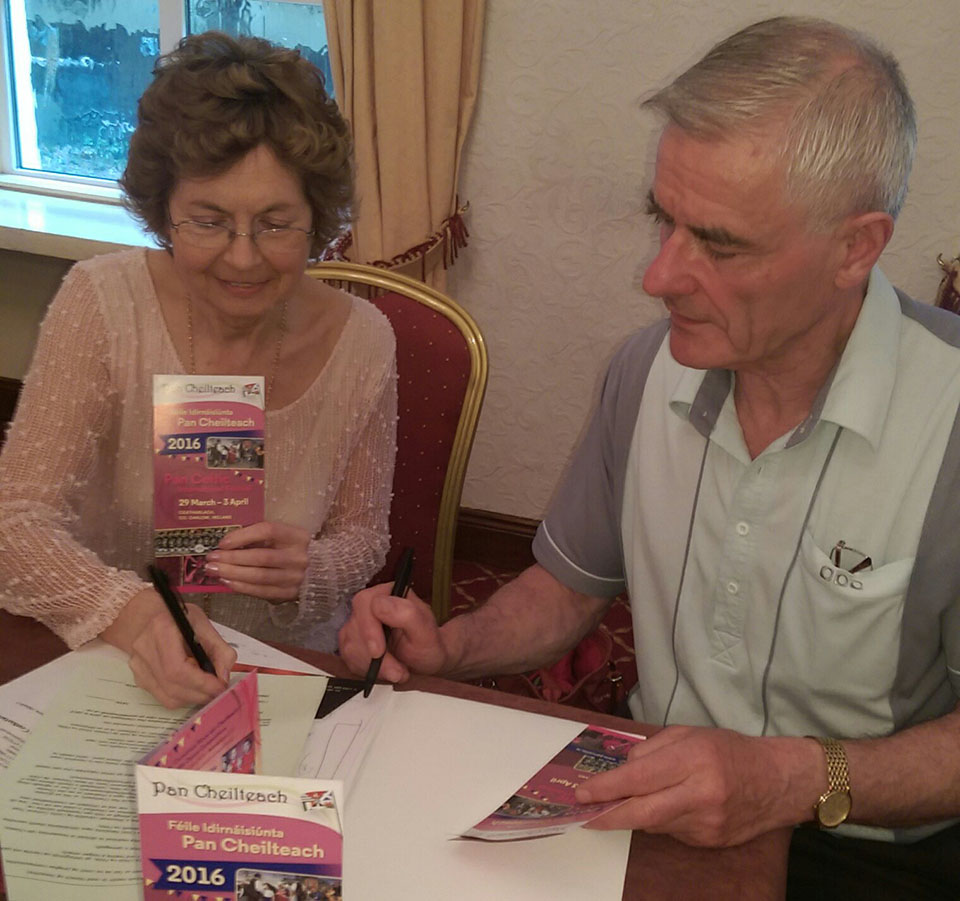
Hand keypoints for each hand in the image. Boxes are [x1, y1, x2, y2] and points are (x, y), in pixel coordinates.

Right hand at [103, 588, 235, 708]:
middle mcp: (144, 649)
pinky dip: (182, 697)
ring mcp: (138, 666)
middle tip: (219, 691)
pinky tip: (193, 687)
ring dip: (193, 698)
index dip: (201, 683)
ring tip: (208, 689)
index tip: (220, 686)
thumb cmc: (178, 618)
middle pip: (173, 686)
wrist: (148, 616)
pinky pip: (162, 697)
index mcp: (161, 630)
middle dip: (200, 693)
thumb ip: (220, 649)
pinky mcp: (139, 677)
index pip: (177, 669)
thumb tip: (224, 676)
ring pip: (168, 696)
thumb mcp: (204, 625)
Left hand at [205, 521, 308, 602]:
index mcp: (297, 536)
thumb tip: (225, 543)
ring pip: (259, 576)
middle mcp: (299, 557)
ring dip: (233, 573)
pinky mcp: (289, 593)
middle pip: (261, 556)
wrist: (314, 571)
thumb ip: (259, 537)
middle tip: (212, 558)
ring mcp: (295, 577)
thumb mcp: (279, 537)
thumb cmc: (288, 549)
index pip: (268, 531)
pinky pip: (261, 591)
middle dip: (232, 558)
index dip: (243, 536)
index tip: (223, 542)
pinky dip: (241, 587)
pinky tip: (227, 581)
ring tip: (214, 570)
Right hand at [338, 582, 447, 681]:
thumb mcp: (426, 631)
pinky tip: (384, 671)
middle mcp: (370, 605)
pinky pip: (348, 657)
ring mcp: (359, 624)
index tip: (378, 652)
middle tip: (396, 671)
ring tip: (395, 671)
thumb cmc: (428, 645)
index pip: (365, 603)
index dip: (369, 630)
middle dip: (373, 656)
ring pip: (349, 645)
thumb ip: (407, 614)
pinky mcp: (353, 642)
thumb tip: (381, 604)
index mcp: (389, 594)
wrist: (426, 662)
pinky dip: (366, 669)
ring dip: (371, 665)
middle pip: (354, 627)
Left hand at [576, 725, 818, 846]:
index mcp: (693, 759)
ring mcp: (706, 823)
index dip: (606, 788)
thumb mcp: (690, 734)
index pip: (639, 778)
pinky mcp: (710, 842)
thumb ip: (652, 750)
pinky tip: (669, 804)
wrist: (778, 782)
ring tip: (631, 798)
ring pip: (653, 823)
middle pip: (641, 812)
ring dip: (636, 812)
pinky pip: (671, 831)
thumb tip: (622, 769)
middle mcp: (699, 795)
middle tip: (584, 812)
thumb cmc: (730, 750)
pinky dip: (660, 818)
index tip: (581, 792)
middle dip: (607, 815)